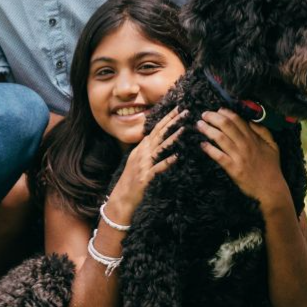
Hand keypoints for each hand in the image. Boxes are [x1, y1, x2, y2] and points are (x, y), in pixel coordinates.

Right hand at [104, 108, 184, 223]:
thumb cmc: (130, 179)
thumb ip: (145, 148)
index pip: (156, 129)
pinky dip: (167, 161)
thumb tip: (154, 137)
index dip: (166, 118)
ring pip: (160, 147)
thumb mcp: (136, 159)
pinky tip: (177, 157)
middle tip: (185, 111)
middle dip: (172, 121)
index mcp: (141, 148)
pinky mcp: (146, 177)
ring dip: (172, 137)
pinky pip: (158, 167)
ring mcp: (143, 164)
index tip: (177, 108)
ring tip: (184, 128)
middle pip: (159, 134)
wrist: (121, 198)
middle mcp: (142, 153)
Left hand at [198, 109, 287, 211]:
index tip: (217, 110)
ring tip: (199, 125)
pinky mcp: (233, 169)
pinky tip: (202, 145)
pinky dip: (209, 149)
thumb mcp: (273, 146)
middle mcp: (245, 145)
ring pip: (220, 138)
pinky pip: (218, 156)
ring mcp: (239, 157)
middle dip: (213, 117)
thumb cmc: (271, 168)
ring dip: (208, 130)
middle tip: (204, 114)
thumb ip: (263, 132)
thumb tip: (252, 121)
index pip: (237, 120)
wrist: (271, 189)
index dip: (225, 113)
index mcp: (254, 138)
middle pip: (226, 125)